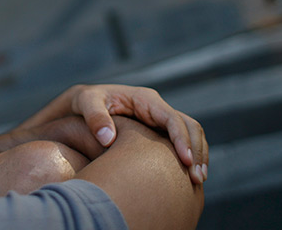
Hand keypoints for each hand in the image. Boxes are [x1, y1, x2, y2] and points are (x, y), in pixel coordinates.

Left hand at [17, 84, 208, 183]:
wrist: (83, 104)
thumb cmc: (85, 101)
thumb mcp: (85, 102)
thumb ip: (95, 116)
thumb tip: (108, 138)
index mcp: (145, 100)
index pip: (172, 118)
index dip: (181, 139)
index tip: (185, 161)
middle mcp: (157, 109)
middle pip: (190, 126)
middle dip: (197, 151)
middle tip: (197, 178)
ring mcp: (159, 121)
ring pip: (190, 135)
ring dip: (198, 157)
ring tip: (197, 182)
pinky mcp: (157, 133)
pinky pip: (179, 144)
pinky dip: (188, 158)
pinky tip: (186, 178)